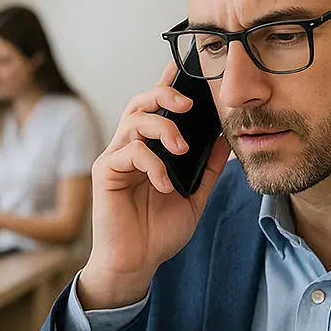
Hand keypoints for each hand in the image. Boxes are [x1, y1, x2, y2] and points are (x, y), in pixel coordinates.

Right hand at [78, 62, 230, 309]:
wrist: (137, 263)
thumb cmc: (159, 232)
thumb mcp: (195, 197)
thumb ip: (208, 169)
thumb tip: (226, 139)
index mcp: (150, 149)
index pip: (158, 108)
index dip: (170, 85)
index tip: (189, 66)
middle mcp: (130, 147)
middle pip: (141, 102)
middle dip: (165, 95)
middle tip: (189, 105)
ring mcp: (116, 158)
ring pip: (134, 120)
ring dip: (162, 128)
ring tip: (180, 150)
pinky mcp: (105, 172)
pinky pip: (129, 151)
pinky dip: (152, 164)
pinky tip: (164, 185)